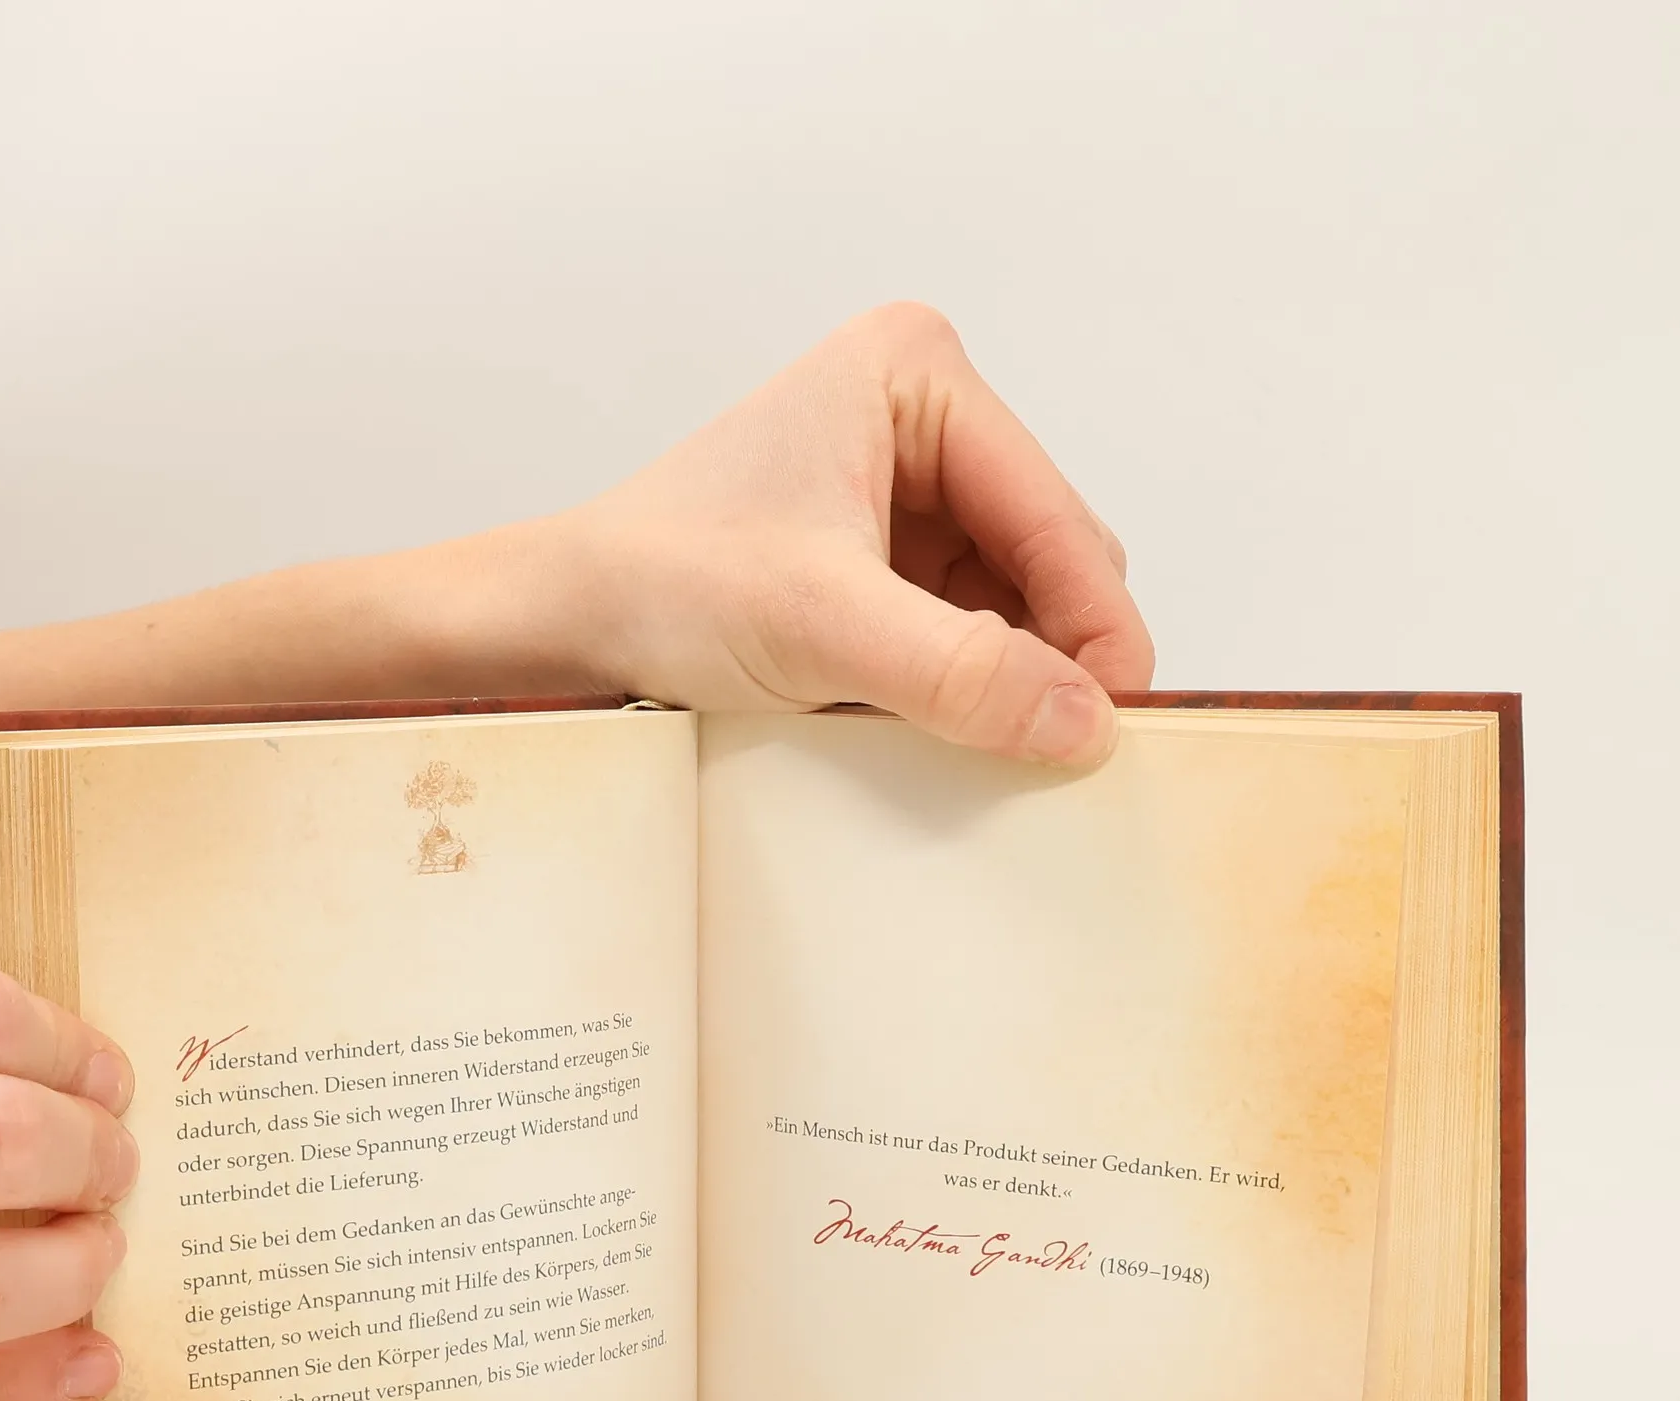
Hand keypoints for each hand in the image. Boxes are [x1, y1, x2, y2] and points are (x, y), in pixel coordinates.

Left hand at [571, 302, 1153, 764]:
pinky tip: (937, 720)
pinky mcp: (886, 558)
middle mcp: (924, 419)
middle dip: (1052, 648)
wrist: (566, 621)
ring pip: (1018, 601)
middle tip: (1044, 745)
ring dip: (1007, 672)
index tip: (1112, 722)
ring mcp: (907, 491)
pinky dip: (968, 681)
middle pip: (1051, 555)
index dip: (1095, 623)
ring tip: (971, 734)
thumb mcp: (820, 625)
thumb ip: (959, 671)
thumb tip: (1084, 721)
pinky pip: (969, 628)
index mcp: (917, 376)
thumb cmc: (661, 583)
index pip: (1054, 514)